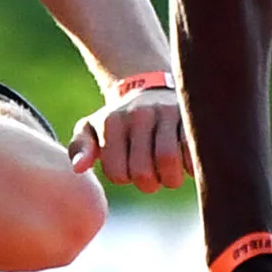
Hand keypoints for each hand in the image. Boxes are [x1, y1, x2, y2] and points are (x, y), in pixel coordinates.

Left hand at [66, 87, 190, 191]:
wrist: (149, 87)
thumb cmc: (117, 120)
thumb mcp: (92, 129)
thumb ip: (80, 147)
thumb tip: (79, 168)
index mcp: (112, 121)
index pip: (118, 174)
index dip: (124, 178)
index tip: (127, 167)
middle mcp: (138, 114)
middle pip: (144, 172)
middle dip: (148, 184)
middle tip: (151, 176)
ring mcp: (166, 112)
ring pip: (169, 161)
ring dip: (170, 178)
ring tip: (167, 173)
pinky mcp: (189, 115)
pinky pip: (192, 150)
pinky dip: (190, 165)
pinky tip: (184, 162)